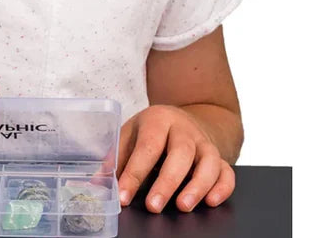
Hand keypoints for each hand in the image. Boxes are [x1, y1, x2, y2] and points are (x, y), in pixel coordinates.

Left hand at [116, 105, 234, 212]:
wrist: (184, 119)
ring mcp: (205, 143)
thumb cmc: (152, 132)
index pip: (147, 147)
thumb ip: (116, 159)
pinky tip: (211, 202)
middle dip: (166, 182)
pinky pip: (227, 172)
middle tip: (153, 206)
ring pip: (209, 162)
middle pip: (180, 153)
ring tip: (183, 206)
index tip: (124, 197)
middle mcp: (184, 130)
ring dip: (197, 186)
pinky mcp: (220, 156)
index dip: (134, 174)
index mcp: (158, 120)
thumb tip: (98, 184)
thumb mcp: (130, 136)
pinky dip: (222, 187)